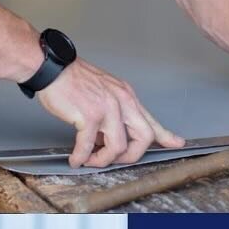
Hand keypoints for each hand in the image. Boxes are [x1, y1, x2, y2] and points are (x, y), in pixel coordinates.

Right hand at [37, 59, 185, 167]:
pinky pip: (88, 145)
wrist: (52, 68)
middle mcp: (122, 102)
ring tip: (90, 160)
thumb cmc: (73, 80)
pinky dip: (82, 157)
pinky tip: (76, 159)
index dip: (166, 136)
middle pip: (144, 138)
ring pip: (118, 147)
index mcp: (127, 97)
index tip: (177, 144)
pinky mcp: (88, 115)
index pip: (151, 121)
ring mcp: (107, 108)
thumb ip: (115, 114)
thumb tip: (112, 139)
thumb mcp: (105, 92)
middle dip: (131, 156)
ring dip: (103, 159)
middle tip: (115, 160)